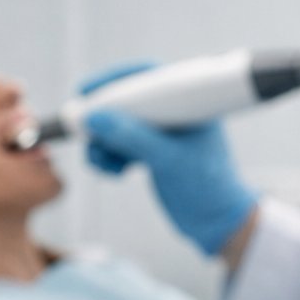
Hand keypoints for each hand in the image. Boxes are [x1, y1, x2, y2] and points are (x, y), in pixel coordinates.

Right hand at [79, 62, 259, 256]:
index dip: (115, 79)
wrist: (217, 223)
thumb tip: (94, 117)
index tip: (87, 90)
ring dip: (102, 143)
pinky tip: (114, 172)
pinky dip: (110, 157)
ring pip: (119, 127)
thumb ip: (131, 137)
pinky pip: (121, 147)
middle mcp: (174, 114)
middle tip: (82, 129)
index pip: (148, 76)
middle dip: (102, 118)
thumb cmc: (206, 187)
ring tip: (102, 161)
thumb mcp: (167, 159)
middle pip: (127, 103)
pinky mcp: (153, 154)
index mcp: (188, 103)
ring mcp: (162, 135)